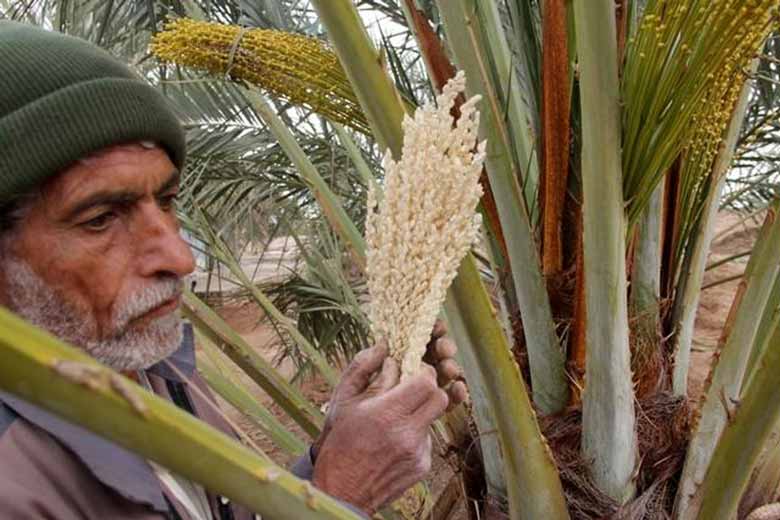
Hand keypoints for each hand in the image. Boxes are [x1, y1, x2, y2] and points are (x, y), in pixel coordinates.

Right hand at [311, 323, 466, 513]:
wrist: (341, 491)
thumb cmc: (339, 442)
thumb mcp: (343, 400)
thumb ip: (362, 368)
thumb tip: (382, 346)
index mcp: (387, 414)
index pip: (426, 382)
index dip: (423, 372)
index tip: (412, 372)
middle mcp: (407, 434)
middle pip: (440, 398)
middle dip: (429, 389)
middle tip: (412, 389)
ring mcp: (418, 452)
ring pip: (434, 418)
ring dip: (420, 412)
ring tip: (395, 419)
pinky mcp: (422, 467)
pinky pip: (428, 440)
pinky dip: (415, 434)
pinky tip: (394, 440)